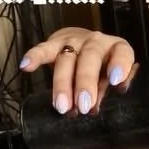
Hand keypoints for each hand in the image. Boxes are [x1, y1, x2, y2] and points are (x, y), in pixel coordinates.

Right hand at [19, 27, 134, 115]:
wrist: (87, 46)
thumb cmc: (106, 68)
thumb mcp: (115, 79)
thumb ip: (113, 92)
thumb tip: (107, 107)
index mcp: (117, 48)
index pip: (122, 53)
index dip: (119, 65)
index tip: (116, 81)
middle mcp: (96, 42)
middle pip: (89, 59)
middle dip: (85, 83)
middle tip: (83, 106)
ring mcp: (74, 42)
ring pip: (66, 59)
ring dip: (62, 83)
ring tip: (61, 106)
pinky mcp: (55, 43)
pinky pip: (44, 49)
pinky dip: (35, 56)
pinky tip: (26, 66)